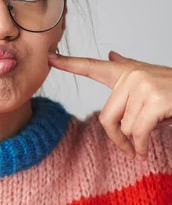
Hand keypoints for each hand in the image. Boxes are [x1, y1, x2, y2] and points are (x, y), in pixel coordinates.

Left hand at [48, 50, 171, 159]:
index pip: (93, 66)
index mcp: (126, 71)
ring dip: (136, 141)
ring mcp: (143, 85)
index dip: (70, 64)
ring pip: (125, 128)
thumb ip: (128, 68)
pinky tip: (145, 149)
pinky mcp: (155, 99)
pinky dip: (141, 145)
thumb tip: (111, 54)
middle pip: (107, 117)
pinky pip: (137, 132)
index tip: (50, 58)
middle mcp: (132, 75)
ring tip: (148, 138)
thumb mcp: (151, 77)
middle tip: (128, 149)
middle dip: (117, 139)